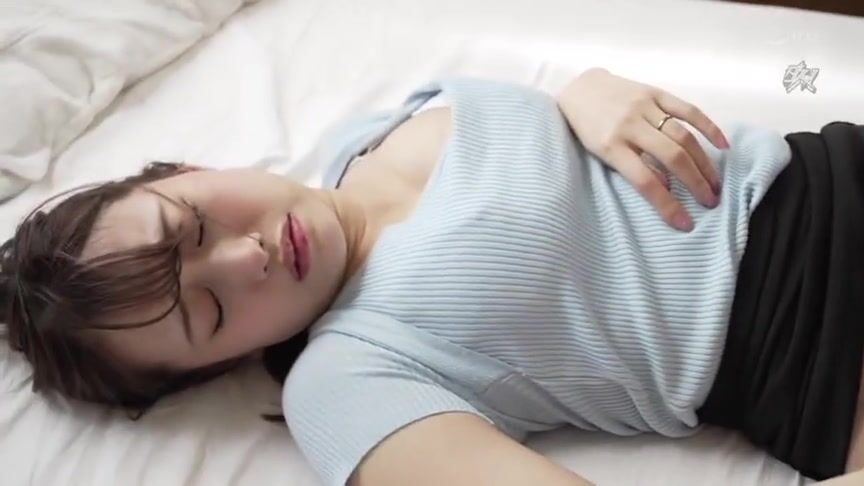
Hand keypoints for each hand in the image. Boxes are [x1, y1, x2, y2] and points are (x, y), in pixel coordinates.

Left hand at [556, 67, 729, 231]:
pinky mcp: (655, 92)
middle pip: (671, 157)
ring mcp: (644, 106)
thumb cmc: (588, 129)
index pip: (645, 182)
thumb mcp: (600, 153)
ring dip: (704, 163)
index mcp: (610, 146)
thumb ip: (631, 168)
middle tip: (710, 201)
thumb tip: (667, 186)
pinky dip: (708, 127)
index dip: (667, 205)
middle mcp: (629, 125)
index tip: (685, 223)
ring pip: (683, 136)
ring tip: (715, 183)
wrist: (580, 90)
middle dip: (695, 183)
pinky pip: (688, 110)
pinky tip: (723, 145)